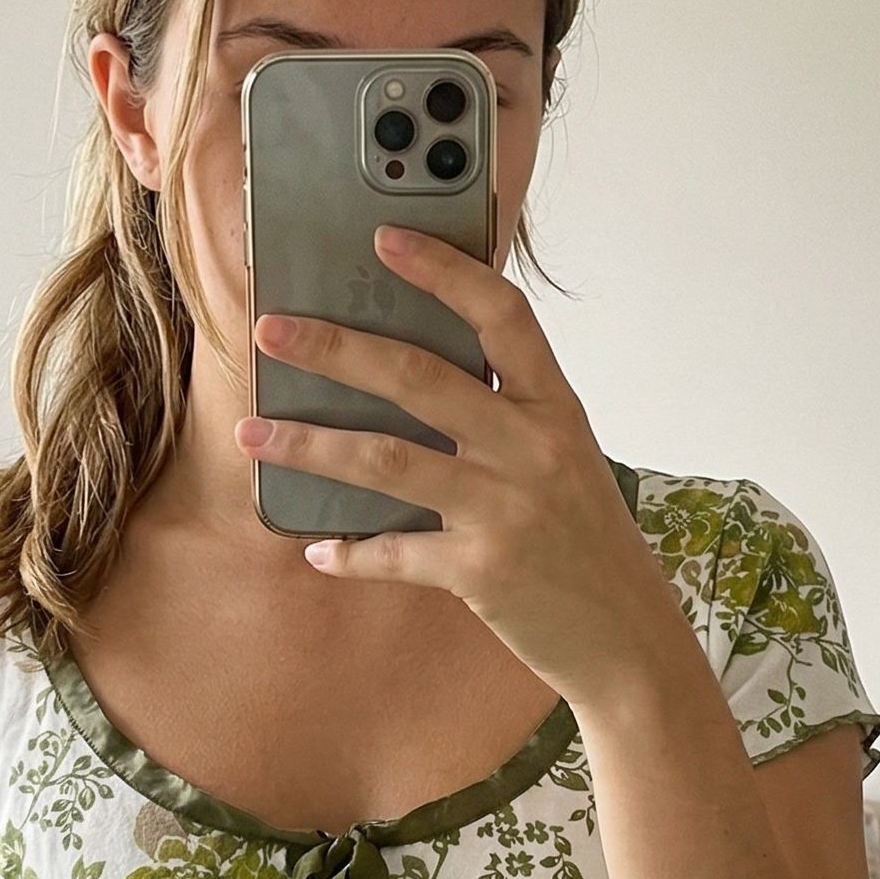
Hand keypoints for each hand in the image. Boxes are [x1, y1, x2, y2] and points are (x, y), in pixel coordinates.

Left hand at [235, 222, 663, 707]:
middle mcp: (534, 450)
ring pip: (386, 461)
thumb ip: (506, 420)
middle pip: (421, 379)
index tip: (385, 238)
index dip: (444, 271)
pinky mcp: (481, 571)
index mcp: (557, 411)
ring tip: (250, 433)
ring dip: (308, 444)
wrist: (628, 639)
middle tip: (271, 331)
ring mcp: (507, 510)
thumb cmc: (586, 544)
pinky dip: (350, 551)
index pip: (503, 316)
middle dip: (336, 349)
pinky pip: (394, 553)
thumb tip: (406, 383)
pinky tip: (317, 549)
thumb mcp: (565, 464)